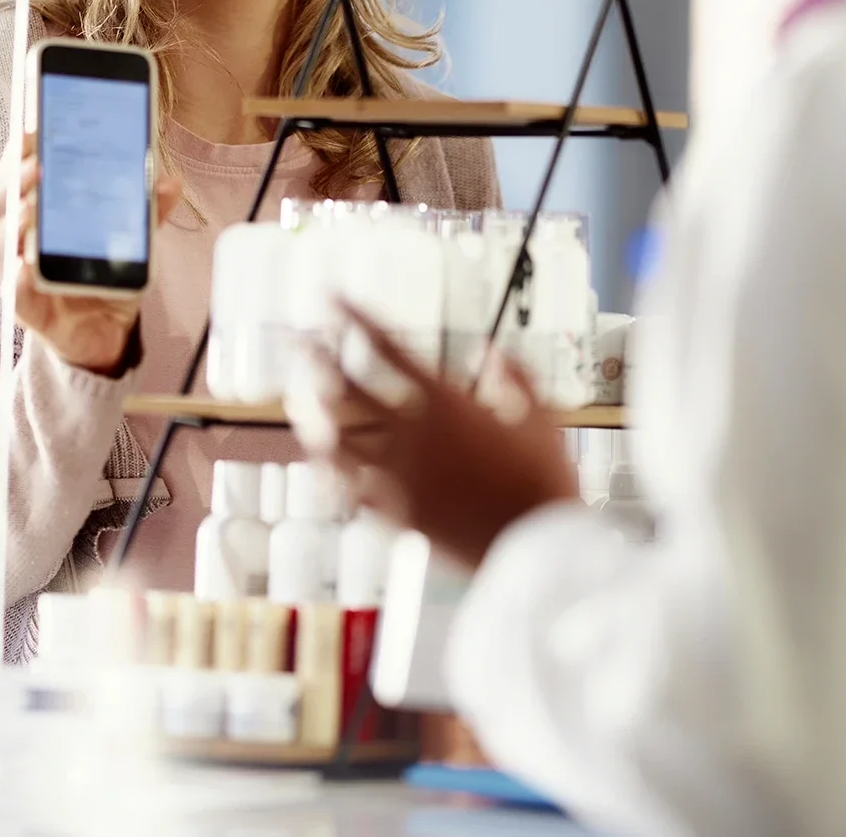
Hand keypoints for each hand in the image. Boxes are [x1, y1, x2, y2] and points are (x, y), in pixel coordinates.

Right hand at [0, 132, 182, 375]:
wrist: (106, 329)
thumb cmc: (104, 274)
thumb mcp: (130, 238)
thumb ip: (146, 211)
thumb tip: (168, 182)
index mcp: (35, 210)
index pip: (12, 172)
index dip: (17, 153)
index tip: (35, 134)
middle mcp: (17, 238)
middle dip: (8, 183)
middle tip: (39, 171)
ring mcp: (17, 273)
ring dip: (6, 228)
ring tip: (32, 214)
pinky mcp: (27, 309)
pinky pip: (11, 295)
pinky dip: (16, 282)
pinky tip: (26, 269)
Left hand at [303, 302, 579, 568]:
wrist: (538, 547)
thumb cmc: (545, 482)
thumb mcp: (542, 418)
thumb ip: (516, 378)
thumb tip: (491, 352)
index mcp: (447, 403)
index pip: (387, 348)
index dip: (354, 318)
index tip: (332, 298)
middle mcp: (413, 435)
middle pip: (348, 389)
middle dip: (318, 359)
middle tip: (301, 342)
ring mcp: (399, 476)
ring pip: (336, 439)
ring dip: (314, 415)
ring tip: (300, 401)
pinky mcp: (396, 514)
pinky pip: (348, 488)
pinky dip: (330, 471)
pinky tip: (320, 462)